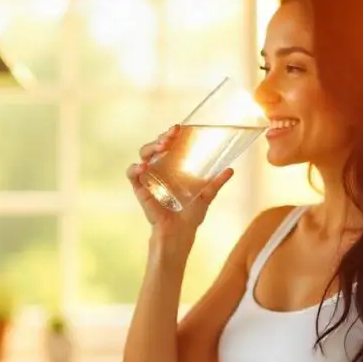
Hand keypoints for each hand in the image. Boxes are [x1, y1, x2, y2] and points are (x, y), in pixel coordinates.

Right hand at [127, 125, 233, 240]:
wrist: (180, 232)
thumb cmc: (190, 214)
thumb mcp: (206, 195)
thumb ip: (216, 182)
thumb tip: (231, 169)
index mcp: (172, 167)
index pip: (169, 145)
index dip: (172, 135)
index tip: (179, 129)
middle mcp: (159, 169)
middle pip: (155, 146)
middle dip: (162, 138)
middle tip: (171, 136)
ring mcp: (148, 177)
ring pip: (143, 154)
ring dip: (150, 148)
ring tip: (161, 147)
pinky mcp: (140, 189)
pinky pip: (132, 174)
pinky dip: (134, 169)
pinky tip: (143, 167)